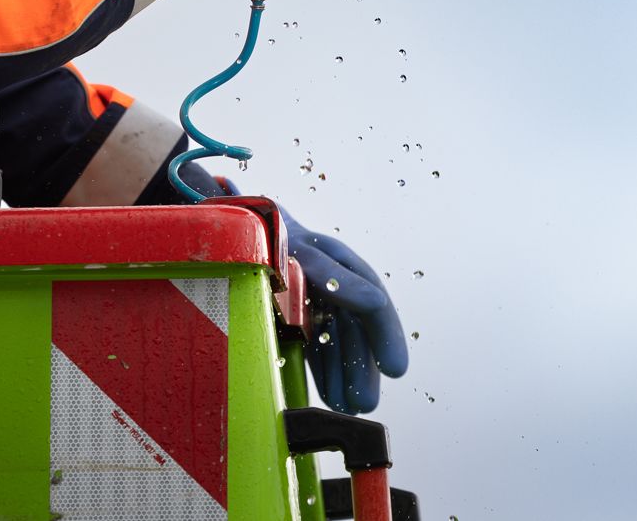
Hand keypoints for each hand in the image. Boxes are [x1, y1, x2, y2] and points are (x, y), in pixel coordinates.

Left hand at [276, 202, 408, 414]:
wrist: (241, 230)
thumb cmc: (271, 237)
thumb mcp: (303, 252)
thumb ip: (335, 276)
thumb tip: (373, 302)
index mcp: (341, 264)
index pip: (373, 304)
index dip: (387, 337)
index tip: (395, 369)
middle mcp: (334, 285)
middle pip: (357, 332)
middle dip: (363, 369)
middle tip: (365, 404)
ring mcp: (316, 301)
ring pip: (340, 343)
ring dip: (346, 375)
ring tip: (350, 407)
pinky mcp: (298, 315)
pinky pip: (318, 347)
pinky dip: (326, 371)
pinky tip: (331, 395)